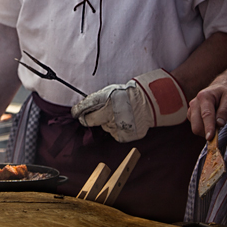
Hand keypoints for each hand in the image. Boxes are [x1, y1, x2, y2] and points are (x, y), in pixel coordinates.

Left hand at [71, 69, 187, 142]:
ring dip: (108, 122)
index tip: (76, 113)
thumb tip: (83, 108)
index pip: (82, 108)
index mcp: (104, 99)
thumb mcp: (111, 91)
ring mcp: (115, 125)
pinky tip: (125, 122)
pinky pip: (114, 134)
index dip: (77, 112)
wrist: (150, 103)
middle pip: (89, 121)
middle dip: (89, 119)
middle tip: (96, 115)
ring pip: (104, 127)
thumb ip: (97, 100)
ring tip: (121, 115)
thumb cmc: (129, 95)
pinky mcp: (123, 135)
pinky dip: (118, 129)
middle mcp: (108, 113)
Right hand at [187, 67, 226, 139]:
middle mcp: (194, 102)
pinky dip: (203, 128)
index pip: (206, 115)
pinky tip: (210, 122)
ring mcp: (191, 108)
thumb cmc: (225, 93)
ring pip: (195, 127)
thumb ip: (225, 111)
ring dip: (205, 130)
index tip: (210, 138)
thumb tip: (219, 124)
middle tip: (219, 131)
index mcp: (204, 96)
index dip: (208, 127)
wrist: (219, 87)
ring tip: (216, 123)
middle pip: (196, 124)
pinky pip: (195, 126)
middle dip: (207, 132)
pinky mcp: (190, 114)